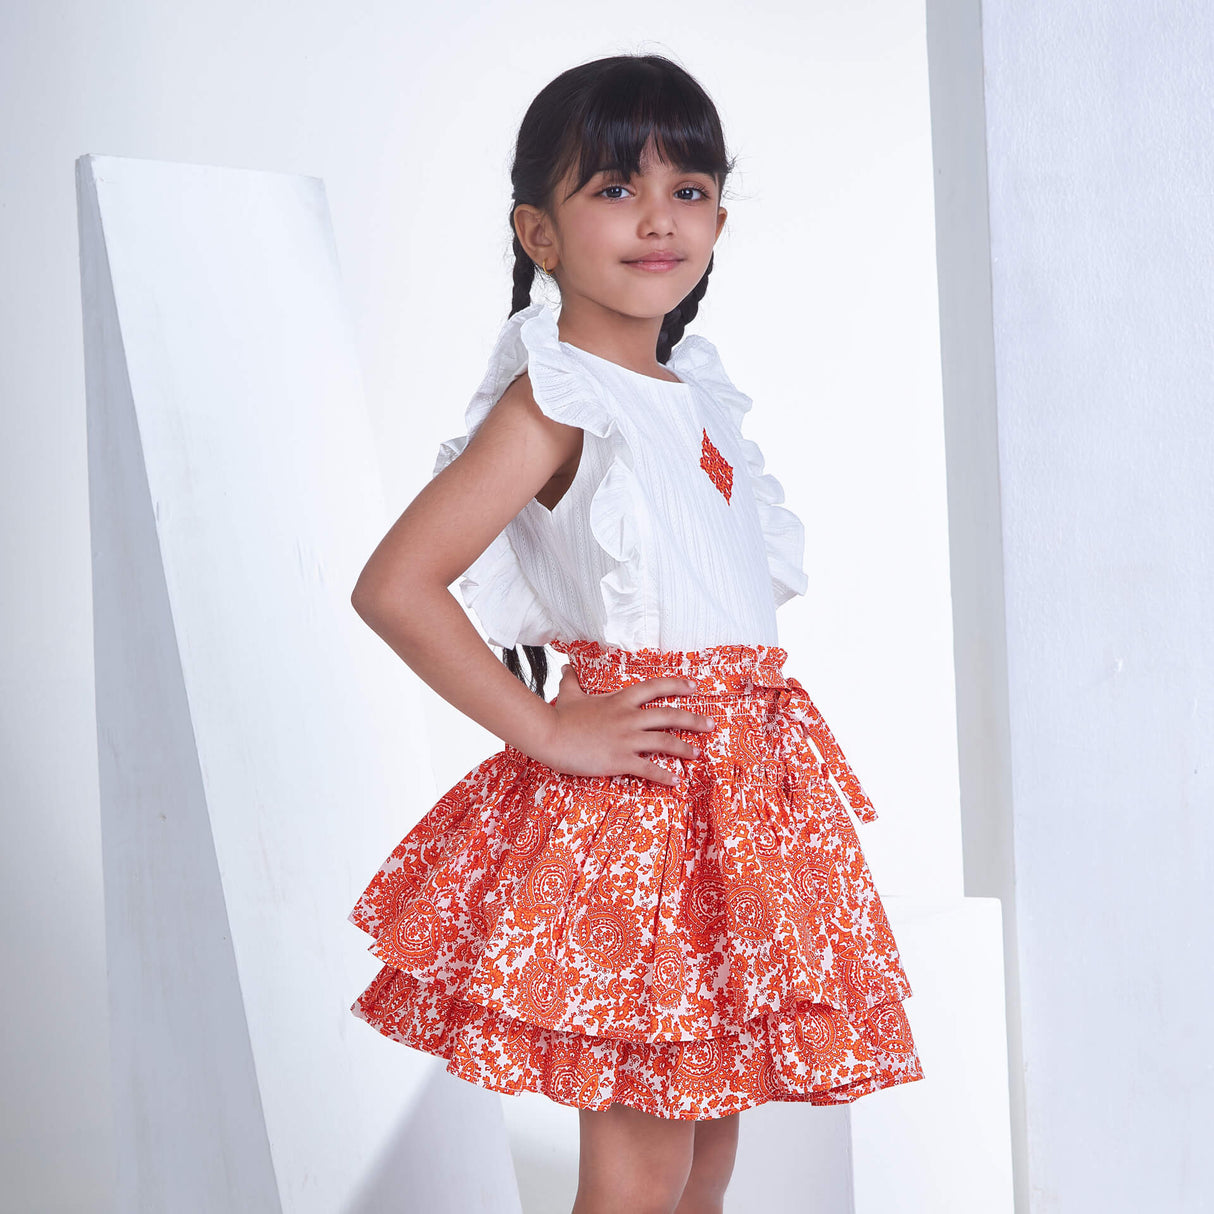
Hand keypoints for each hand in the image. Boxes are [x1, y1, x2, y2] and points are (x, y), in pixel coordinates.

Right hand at [532, 664, 716, 786]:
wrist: (549, 735)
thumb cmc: (559, 716)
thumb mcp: (569, 694)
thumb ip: (572, 681)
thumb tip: (566, 667)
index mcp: (620, 700)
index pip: (655, 687)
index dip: (677, 686)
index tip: (694, 687)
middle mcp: (628, 717)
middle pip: (670, 715)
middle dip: (694, 719)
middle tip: (711, 724)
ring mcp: (626, 739)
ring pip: (665, 742)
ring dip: (685, 748)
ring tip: (698, 754)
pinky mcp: (620, 760)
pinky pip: (648, 768)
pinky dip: (664, 775)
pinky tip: (675, 782)